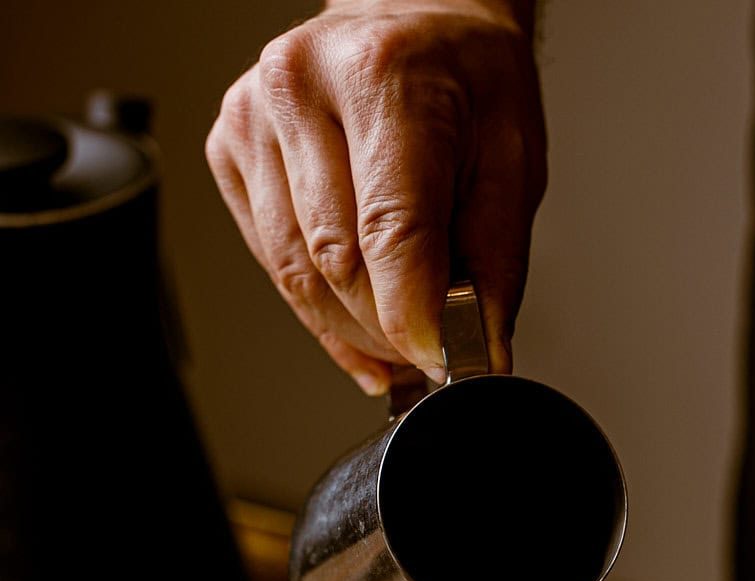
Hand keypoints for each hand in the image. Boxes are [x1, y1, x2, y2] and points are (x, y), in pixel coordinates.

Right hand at [206, 0, 545, 393]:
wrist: (414, 24)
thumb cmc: (464, 82)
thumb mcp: (511, 161)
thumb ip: (495, 265)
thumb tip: (480, 351)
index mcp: (383, 77)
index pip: (389, 231)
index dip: (413, 316)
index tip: (439, 359)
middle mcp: (302, 87)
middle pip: (338, 265)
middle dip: (388, 328)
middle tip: (429, 346)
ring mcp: (254, 117)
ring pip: (297, 276)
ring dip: (351, 328)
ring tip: (396, 337)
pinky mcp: (229, 149)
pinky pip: (273, 264)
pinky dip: (318, 310)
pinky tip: (356, 320)